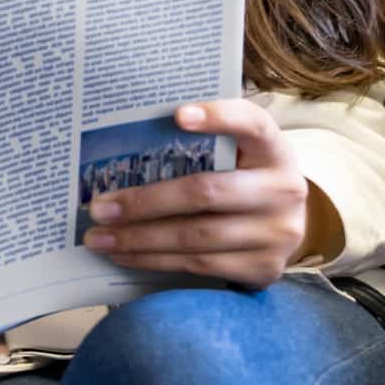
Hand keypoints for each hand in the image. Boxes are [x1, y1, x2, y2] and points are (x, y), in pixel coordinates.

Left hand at [81, 100, 317, 288]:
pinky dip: (157, 261)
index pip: (252, 124)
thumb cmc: (244, 179)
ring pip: (196, 236)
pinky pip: (200, 266)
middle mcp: (283, 190)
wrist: (285, 227)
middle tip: (99, 206)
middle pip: (205, 192)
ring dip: (140, 238)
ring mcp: (277, 234)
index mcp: (273, 149)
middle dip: (144, 202)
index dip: (219, 117)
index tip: (178, 115)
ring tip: (100, 237)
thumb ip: (202, 144)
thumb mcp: (238, 154)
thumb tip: (123, 139)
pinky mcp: (264, 268)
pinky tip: (126, 255)